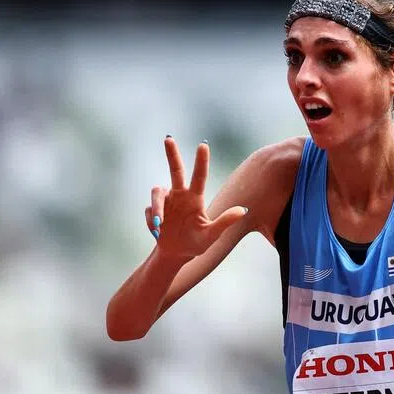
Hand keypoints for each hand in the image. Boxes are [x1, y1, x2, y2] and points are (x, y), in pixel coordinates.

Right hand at [145, 136, 247, 258]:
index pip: (199, 176)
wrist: (176, 254)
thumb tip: (243, 210)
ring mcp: (166, 201)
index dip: (201, 161)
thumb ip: (225, 222)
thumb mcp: (211, 236)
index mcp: (195, 199)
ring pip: (156, 193)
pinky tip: (157, 234)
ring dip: (157, 209)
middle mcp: (180, 195)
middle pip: (175, 170)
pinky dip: (152, 223)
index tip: (203, 145)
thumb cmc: (196, 244)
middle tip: (169, 138)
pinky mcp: (153, 210)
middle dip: (172, 154)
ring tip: (158, 227)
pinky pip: (150, 211)